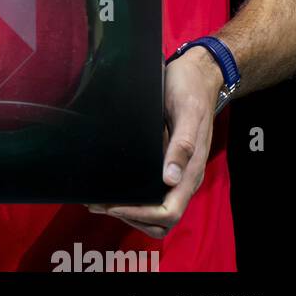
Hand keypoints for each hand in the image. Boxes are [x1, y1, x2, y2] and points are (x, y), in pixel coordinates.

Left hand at [87, 46, 222, 236]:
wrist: (198, 74)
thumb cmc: (191, 91)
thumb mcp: (187, 113)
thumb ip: (182, 146)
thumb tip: (171, 178)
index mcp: (191, 171)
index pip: (168, 212)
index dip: (140, 214)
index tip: (112, 205)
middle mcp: (183, 177)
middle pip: (161, 220)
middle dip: (130, 217)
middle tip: (98, 205)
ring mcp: (175, 172)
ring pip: (155, 211)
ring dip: (129, 212)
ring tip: (100, 201)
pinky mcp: (165, 162)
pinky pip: (152, 192)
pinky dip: (132, 199)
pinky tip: (112, 187)